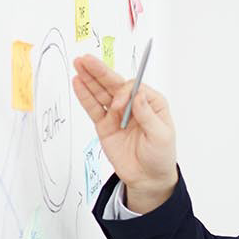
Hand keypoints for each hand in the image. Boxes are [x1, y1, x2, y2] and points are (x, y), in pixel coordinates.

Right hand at [71, 54, 177, 212]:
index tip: (118, 107)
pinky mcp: (105, 125)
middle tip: (86, 60)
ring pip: (101, 93)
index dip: (123, 92)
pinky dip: (85, 96)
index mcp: (151, 103)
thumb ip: (148, 116)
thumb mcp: (161, 136)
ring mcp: (117, 114)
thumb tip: (138, 95)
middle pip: (114, 84)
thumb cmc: (160, 156)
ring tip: (78, 64)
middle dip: (100, 72)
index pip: (133, 87)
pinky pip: (93, 108)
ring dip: (90, 78)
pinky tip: (77, 83)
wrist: (148, 178)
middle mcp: (133, 105)